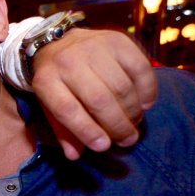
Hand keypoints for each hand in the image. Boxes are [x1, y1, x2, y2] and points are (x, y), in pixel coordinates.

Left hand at [30, 29, 156, 159]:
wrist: (58, 43)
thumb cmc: (57, 82)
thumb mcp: (50, 105)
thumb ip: (63, 130)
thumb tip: (76, 155)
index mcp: (46, 81)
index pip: (67, 109)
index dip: (87, 131)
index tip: (104, 147)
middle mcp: (68, 61)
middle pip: (99, 99)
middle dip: (117, 125)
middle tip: (127, 140)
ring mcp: (93, 47)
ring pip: (121, 86)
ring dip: (132, 111)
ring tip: (134, 124)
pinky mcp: (117, 40)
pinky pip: (140, 68)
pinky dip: (147, 90)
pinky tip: (145, 104)